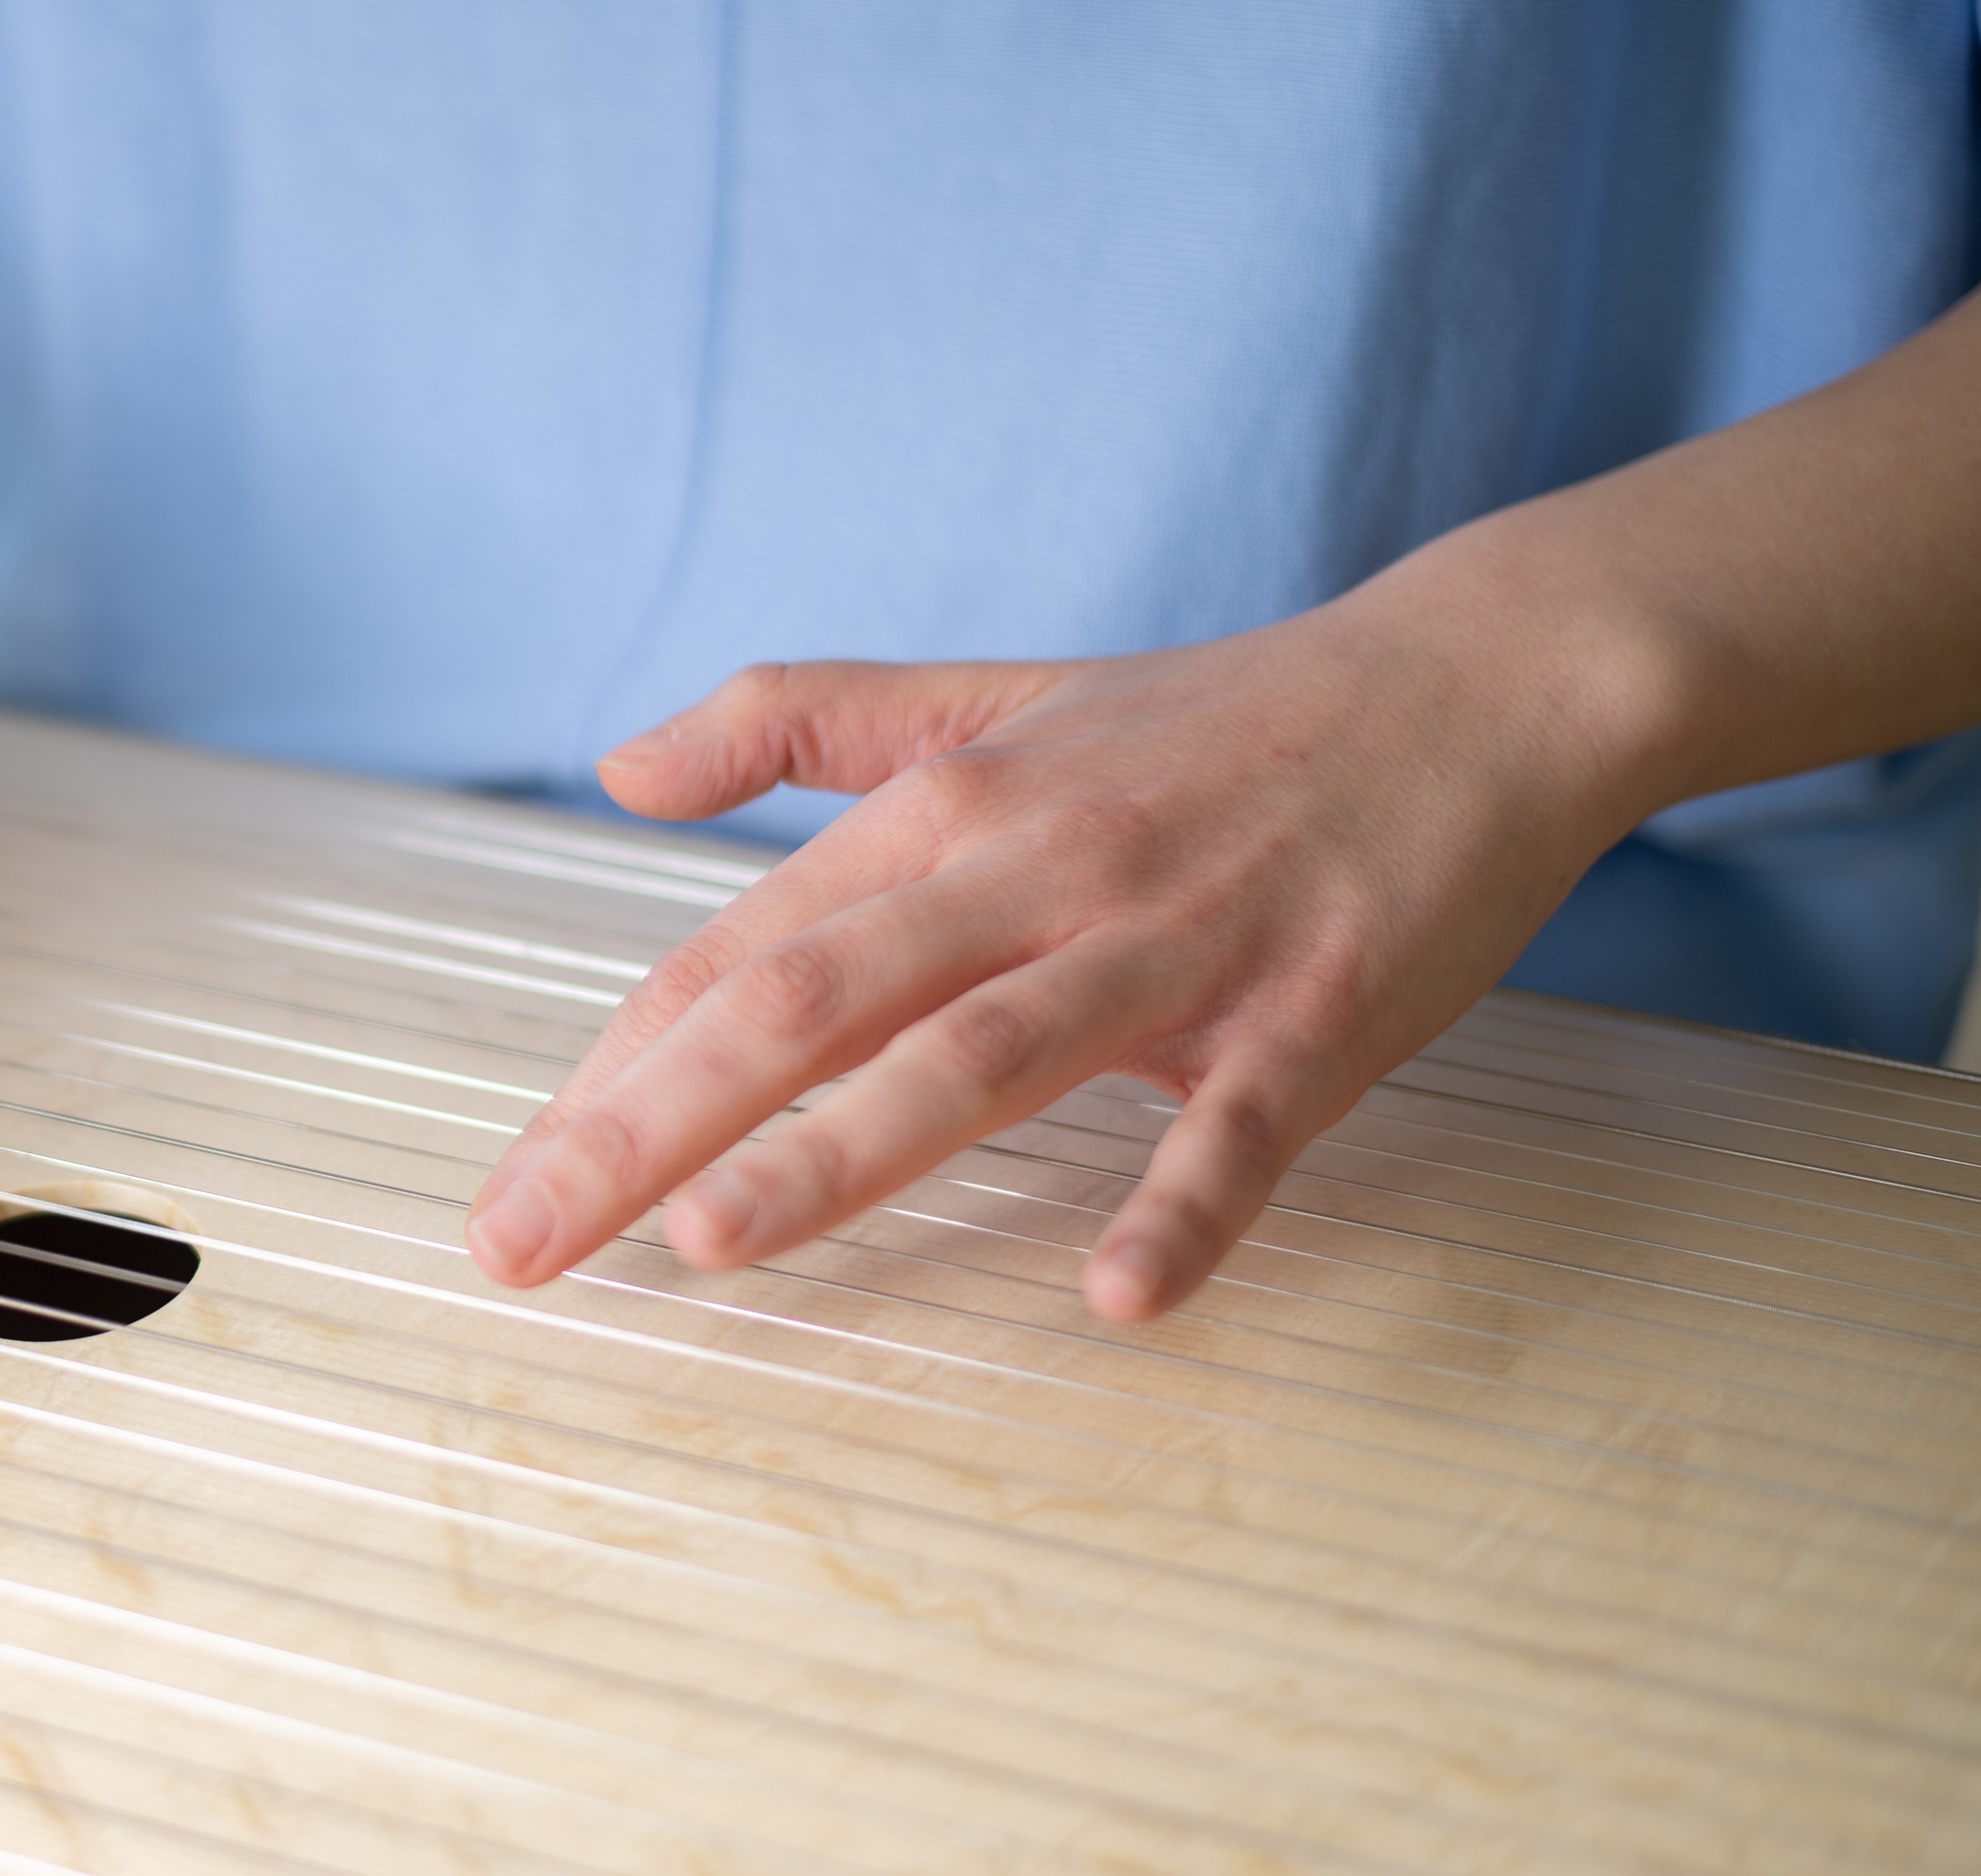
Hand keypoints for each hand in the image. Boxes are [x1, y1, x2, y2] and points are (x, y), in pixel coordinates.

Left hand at [466, 595, 1660, 1321]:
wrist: (1468, 682)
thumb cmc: (1207, 719)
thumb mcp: (984, 693)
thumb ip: (793, 719)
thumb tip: (618, 769)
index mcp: (941, 813)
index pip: (736, 956)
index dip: (614, 1069)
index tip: (512, 1180)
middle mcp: (1030, 869)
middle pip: (807, 1001)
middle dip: (649, 1127)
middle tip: (524, 1243)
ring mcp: (1172, 943)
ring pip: (981, 1052)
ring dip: (848, 1148)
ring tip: (715, 1241)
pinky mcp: (1314, 1009)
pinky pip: (1238, 1122)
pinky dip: (1183, 1205)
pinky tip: (1120, 1298)